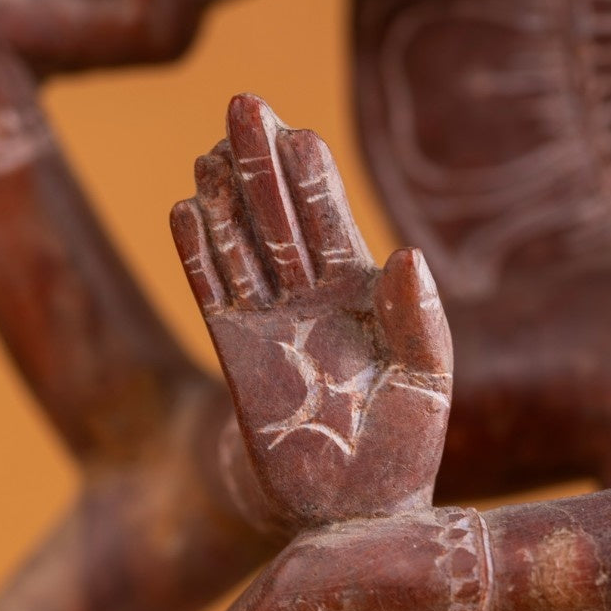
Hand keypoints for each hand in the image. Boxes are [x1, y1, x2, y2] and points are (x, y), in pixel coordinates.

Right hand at [170, 94, 452, 530]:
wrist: (354, 507)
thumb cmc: (404, 442)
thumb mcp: (428, 378)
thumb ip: (421, 317)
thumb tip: (408, 254)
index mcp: (364, 291)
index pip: (332, 217)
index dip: (313, 175)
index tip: (297, 130)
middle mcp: (312, 295)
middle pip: (280, 215)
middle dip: (261, 163)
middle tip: (242, 103)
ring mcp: (270, 321)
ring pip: (241, 244)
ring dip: (224, 199)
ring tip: (207, 150)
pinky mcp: (235, 354)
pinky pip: (211, 292)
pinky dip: (196, 254)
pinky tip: (182, 210)